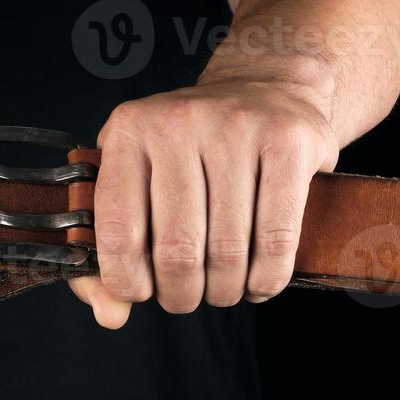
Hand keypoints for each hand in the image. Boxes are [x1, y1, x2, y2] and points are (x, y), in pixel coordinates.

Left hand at [69, 70, 339, 327]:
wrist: (269, 84)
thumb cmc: (194, 147)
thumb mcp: (140, 177)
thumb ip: (112, 250)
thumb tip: (111, 315)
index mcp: (129, 130)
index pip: (118, 230)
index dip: (126, 281)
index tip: (139, 292)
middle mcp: (179, 123)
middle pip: (177, 250)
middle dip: (181, 294)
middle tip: (186, 297)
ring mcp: (237, 129)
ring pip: (228, 251)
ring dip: (225, 291)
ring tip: (224, 289)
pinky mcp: (288, 143)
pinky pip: (277, 239)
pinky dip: (266, 279)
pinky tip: (259, 281)